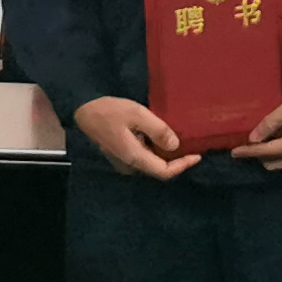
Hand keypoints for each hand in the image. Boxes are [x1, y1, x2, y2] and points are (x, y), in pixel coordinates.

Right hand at [72, 95, 199, 180]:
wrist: (84, 110)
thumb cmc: (110, 111)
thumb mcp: (138, 114)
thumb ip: (158, 130)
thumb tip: (176, 146)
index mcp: (134, 158)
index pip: (164, 172)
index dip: (183, 165)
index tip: (198, 155)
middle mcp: (129, 165)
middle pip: (159, 169)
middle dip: (176, 160)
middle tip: (192, 146)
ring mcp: (123, 161)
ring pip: (151, 163)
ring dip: (166, 155)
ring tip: (181, 140)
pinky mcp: (121, 154)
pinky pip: (144, 157)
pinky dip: (156, 150)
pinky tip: (162, 137)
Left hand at [233, 83, 281, 171]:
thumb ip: (271, 123)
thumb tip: (253, 138)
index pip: (268, 152)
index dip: (250, 152)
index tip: (234, 152)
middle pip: (276, 163)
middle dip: (260, 156)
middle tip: (249, 143)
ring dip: (272, 155)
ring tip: (262, 140)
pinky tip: (280, 139)